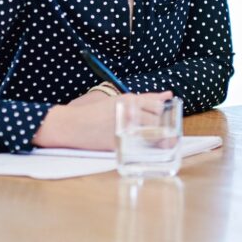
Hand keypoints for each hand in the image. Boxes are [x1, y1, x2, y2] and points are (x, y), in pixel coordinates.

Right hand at [33, 91, 173, 150]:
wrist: (72, 126)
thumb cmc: (97, 112)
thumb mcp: (122, 100)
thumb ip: (147, 98)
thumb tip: (169, 95)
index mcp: (130, 100)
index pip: (158, 106)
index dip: (161, 114)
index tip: (159, 119)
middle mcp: (128, 112)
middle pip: (156, 119)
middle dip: (159, 126)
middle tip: (155, 131)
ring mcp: (123, 127)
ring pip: (150, 132)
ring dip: (153, 136)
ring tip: (148, 138)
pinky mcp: (117, 142)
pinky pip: (138, 145)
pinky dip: (142, 146)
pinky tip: (138, 146)